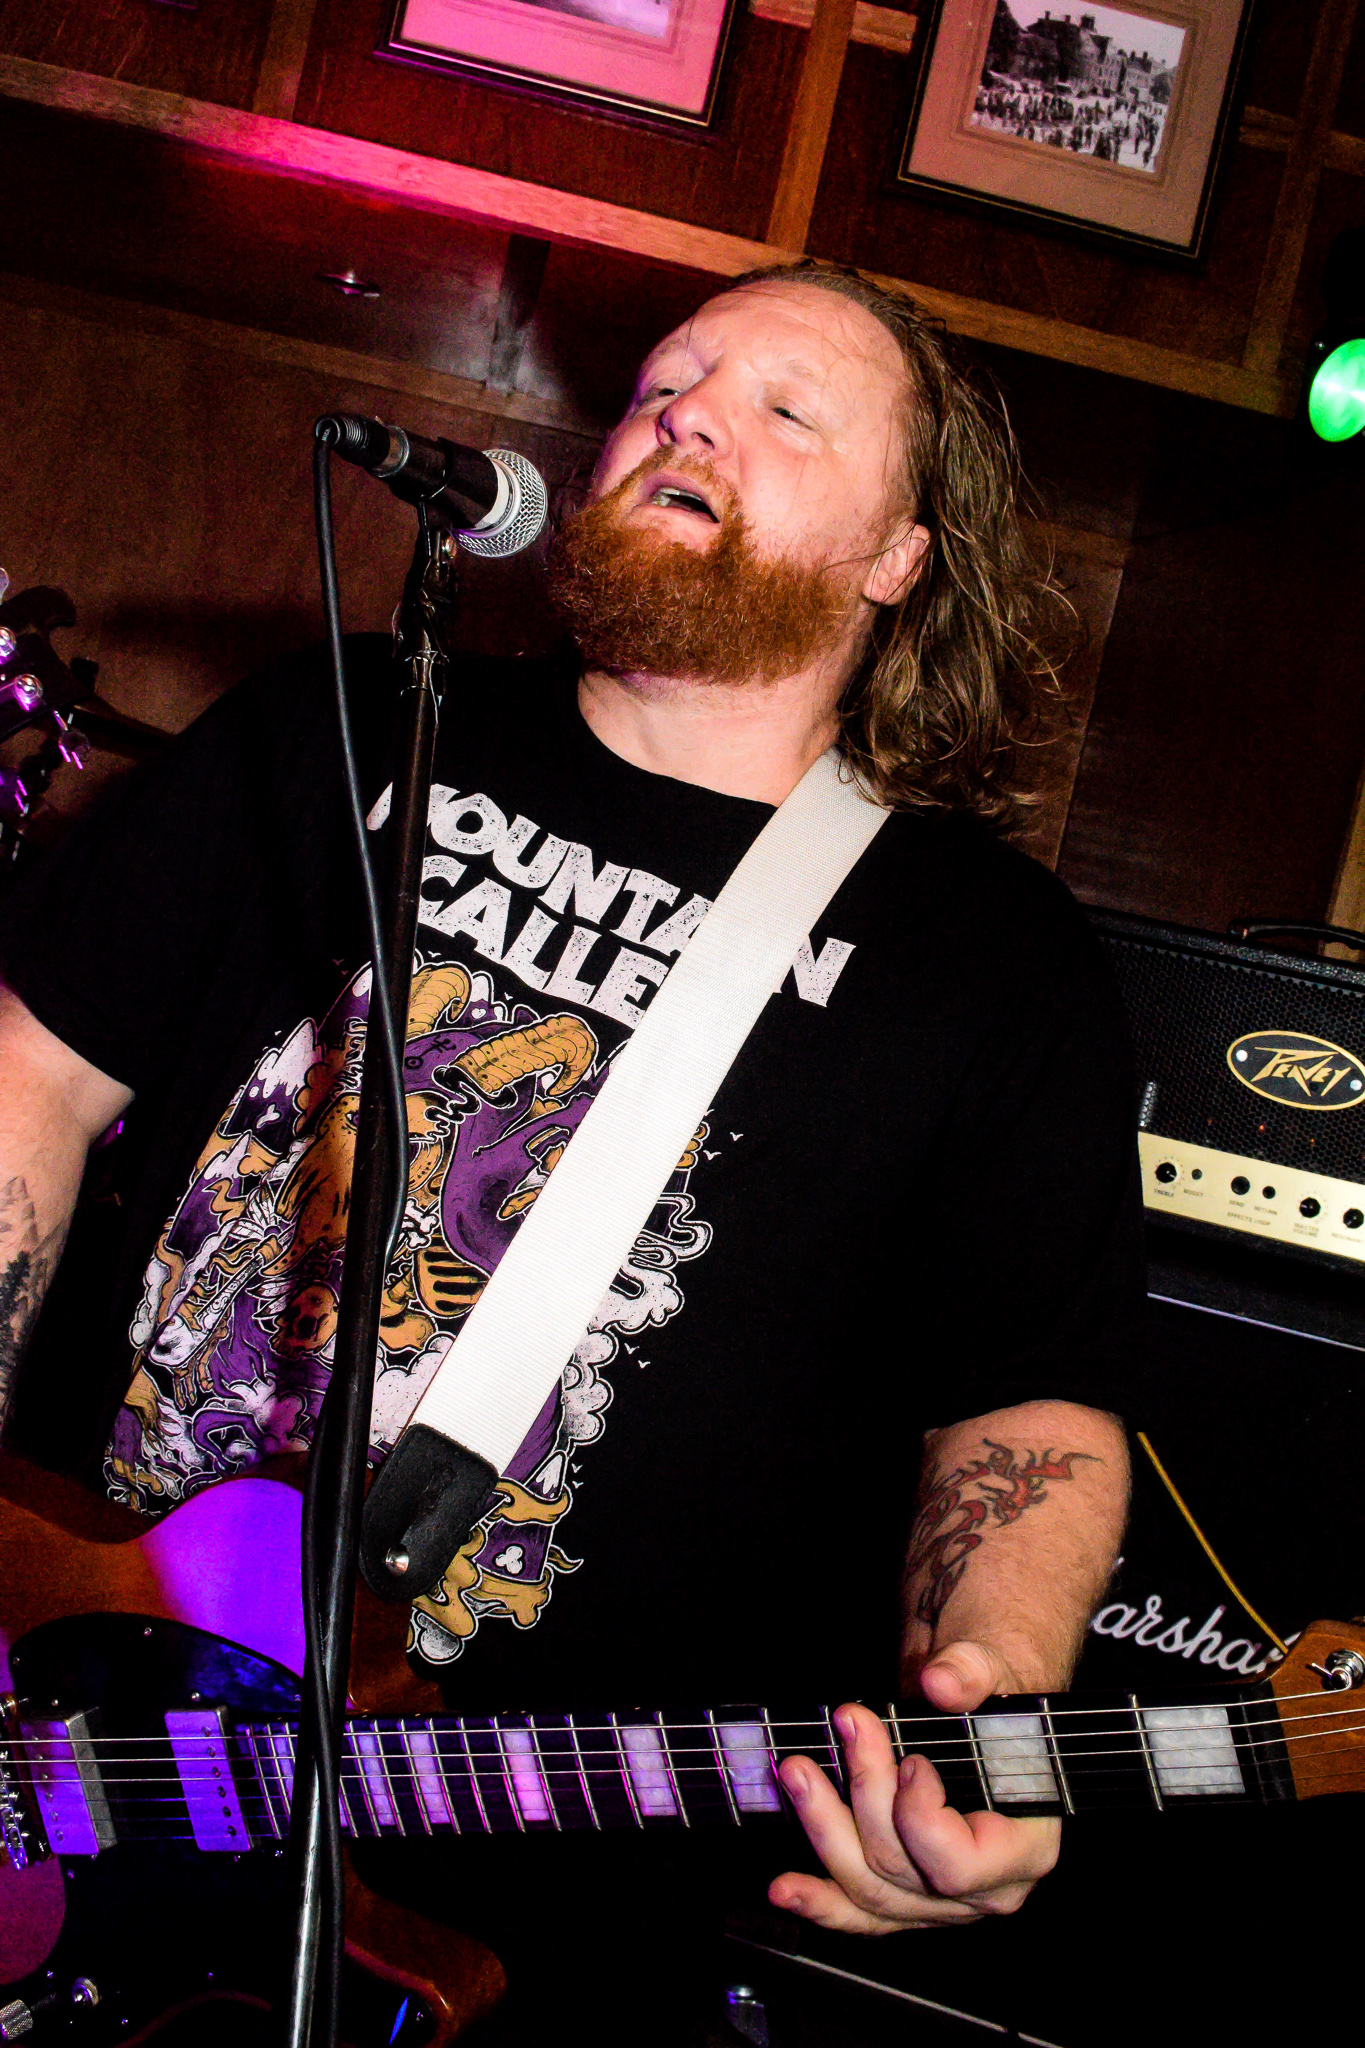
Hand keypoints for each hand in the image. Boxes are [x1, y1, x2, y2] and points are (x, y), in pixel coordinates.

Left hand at [768, 1642, 1060, 1933]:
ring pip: (870, 1888)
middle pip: (902, 1868)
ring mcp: (940, 1901)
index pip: (960, 1863)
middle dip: (864, 1793)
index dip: (921, 1818)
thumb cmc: (995, 1699)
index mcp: (1024, 1848)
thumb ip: (974, 1675)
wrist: (980, 1712)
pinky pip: (859, 1912)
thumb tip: (942, 1683)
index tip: (909, 1761)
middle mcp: (984, 1889)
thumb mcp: (996, 1670)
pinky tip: (783, 1889)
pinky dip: (818, 1900)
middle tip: (846, 1724)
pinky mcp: (904, 1895)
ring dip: (825, 1828)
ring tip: (798, 1774)